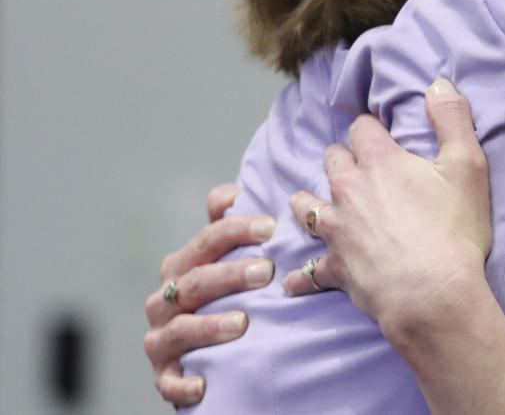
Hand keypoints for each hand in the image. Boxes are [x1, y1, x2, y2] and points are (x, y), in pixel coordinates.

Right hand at [143, 183, 275, 406]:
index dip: (236, 230)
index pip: (207, 240)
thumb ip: (226, 226)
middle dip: (230, 275)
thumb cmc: (221, 295)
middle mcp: (166, 300)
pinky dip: (182, 383)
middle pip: (195, 282)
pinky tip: (203, 384)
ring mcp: (161, 338)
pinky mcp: (163, 375)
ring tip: (243, 323)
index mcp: (182, 266)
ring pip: (180, 328)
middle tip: (266, 271)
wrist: (206, 353)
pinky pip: (168, 381)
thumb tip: (232, 193)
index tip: (270, 227)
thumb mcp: (223, 259)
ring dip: (210, 326)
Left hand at [282, 78, 491, 337]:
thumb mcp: (467, 164)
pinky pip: (306, 271)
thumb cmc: (453, 229)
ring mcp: (337, 230)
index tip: (381, 135)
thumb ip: (452, 118)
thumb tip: (438, 83)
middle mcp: (349, 190)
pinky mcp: (335, 267)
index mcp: (379, 162)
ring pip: (305, 207)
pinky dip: (299, 275)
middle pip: (331, 161)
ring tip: (314, 206)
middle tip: (357, 169)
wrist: (432, 293)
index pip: (361, 127)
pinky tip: (292, 280)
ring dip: (308, 204)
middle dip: (342, 160)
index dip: (372, 129)